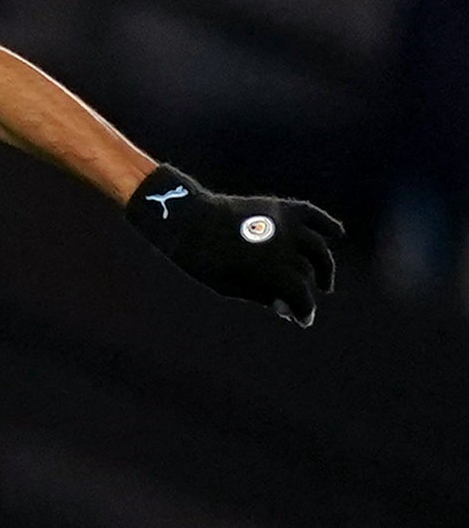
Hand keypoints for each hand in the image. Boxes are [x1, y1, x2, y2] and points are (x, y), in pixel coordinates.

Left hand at [126, 167, 341, 326]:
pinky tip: (337, 234)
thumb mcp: (231, 287)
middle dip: (308, 292)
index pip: (301, 295)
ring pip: (316, 247)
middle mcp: (284, 246)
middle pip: (307, 273)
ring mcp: (284, 224)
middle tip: (306, 304)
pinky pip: (312, 214)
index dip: (304, 311)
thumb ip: (262, 296)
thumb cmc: (205, 261)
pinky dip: (327, 224)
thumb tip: (288, 308)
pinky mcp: (280, 207)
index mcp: (272, 270)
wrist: (189, 221)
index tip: (304, 320)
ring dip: (324, 265)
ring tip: (324, 282)